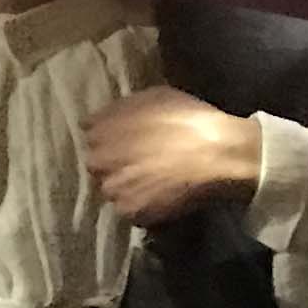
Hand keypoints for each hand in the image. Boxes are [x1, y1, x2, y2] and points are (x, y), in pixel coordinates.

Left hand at [82, 86, 263, 226]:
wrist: (216, 152)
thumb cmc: (189, 119)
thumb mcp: (153, 97)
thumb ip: (122, 109)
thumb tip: (106, 117)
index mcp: (99, 129)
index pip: (91, 135)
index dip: (112, 139)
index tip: (127, 142)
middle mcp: (98, 159)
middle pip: (98, 164)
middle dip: (115, 164)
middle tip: (142, 164)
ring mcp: (113, 187)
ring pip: (112, 189)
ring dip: (127, 187)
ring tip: (154, 183)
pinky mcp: (130, 211)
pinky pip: (129, 210)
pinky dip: (142, 206)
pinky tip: (160, 198)